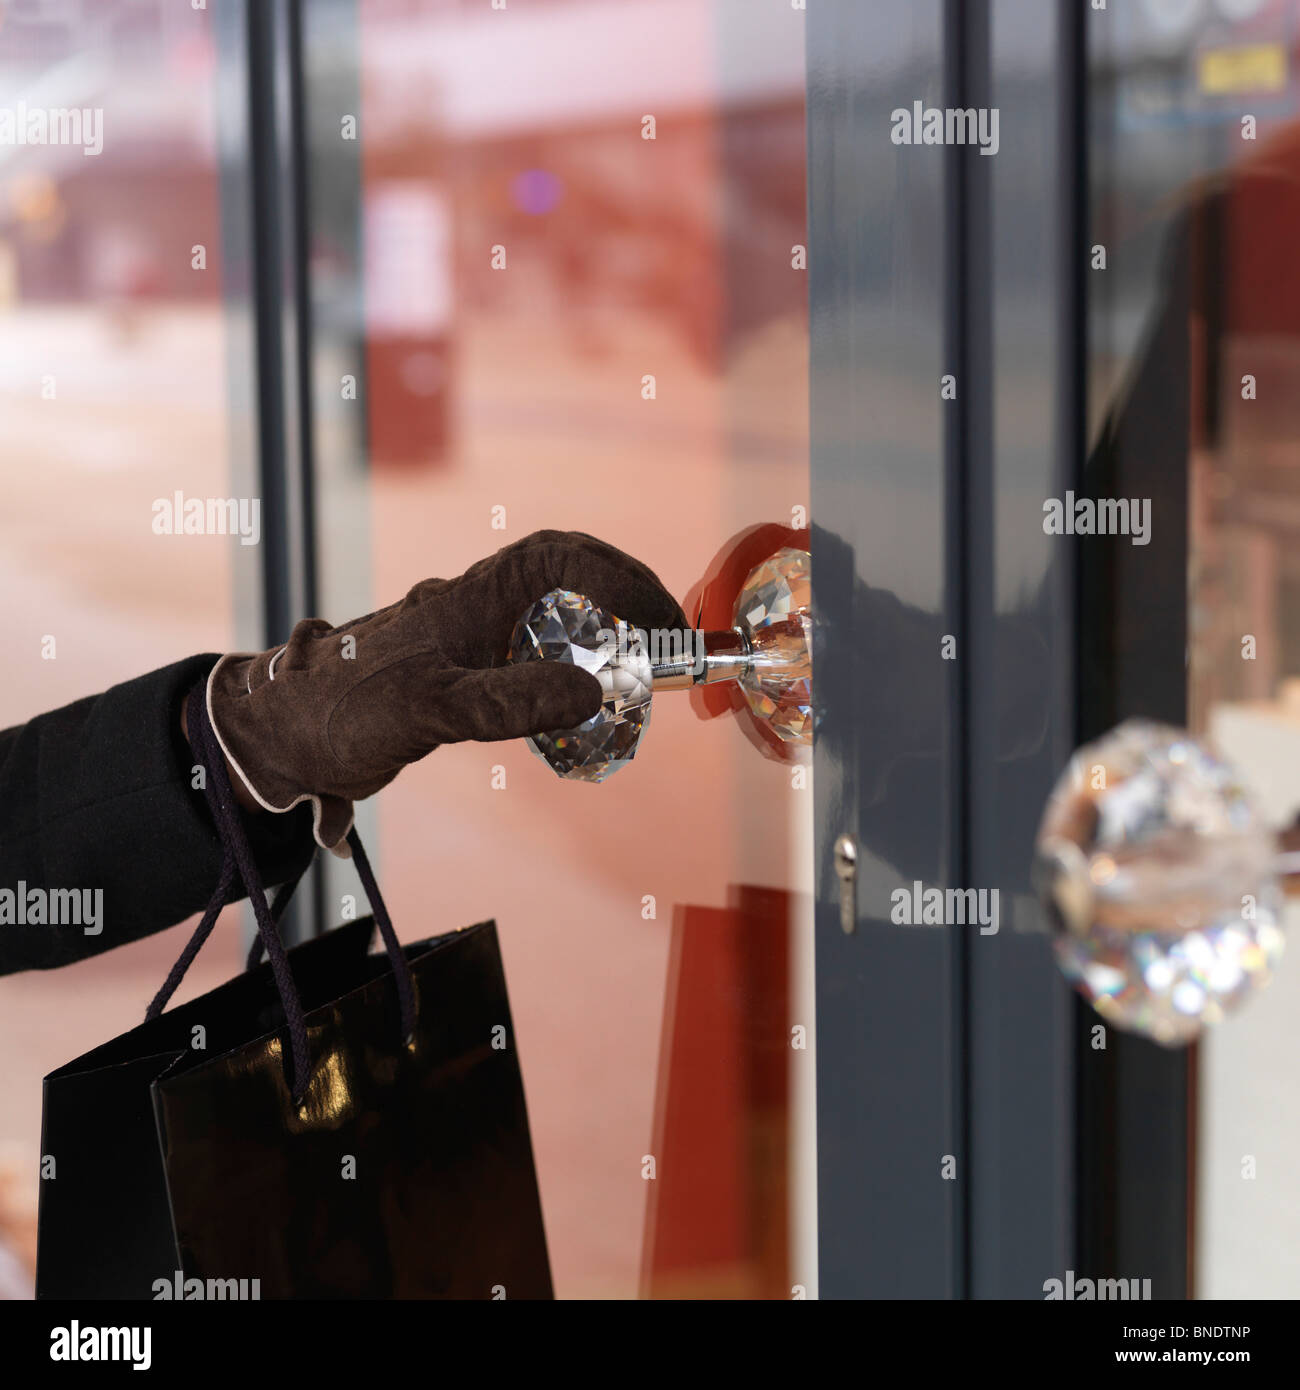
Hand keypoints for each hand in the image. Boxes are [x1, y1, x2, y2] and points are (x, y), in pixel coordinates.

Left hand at [204, 531, 685, 849]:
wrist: (282, 738)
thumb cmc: (343, 713)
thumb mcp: (429, 709)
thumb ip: (508, 698)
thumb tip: (594, 690)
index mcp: (470, 598)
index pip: (560, 557)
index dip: (619, 575)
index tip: (660, 617)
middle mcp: (476, 609)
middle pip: (569, 576)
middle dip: (626, 597)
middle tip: (667, 641)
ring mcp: (472, 640)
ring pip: (555, 614)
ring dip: (604, 633)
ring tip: (640, 676)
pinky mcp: (464, 673)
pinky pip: (536, 655)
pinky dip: (574, 671)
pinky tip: (584, 709)